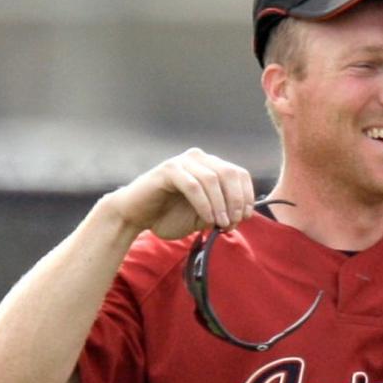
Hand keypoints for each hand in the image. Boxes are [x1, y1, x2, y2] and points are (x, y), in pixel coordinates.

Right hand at [105, 148, 255, 240]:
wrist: (135, 216)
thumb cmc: (169, 215)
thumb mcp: (204, 215)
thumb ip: (223, 212)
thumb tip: (245, 214)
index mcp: (211, 166)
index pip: (239, 174)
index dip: (247, 196)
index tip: (245, 217)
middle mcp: (199, 158)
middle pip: (230, 174)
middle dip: (236, 201)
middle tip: (232, 223)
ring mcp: (183, 162)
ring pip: (213, 179)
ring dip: (221, 205)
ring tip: (221, 224)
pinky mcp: (168, 170)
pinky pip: (193, 186)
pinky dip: (204, 204)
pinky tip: (207, 219)